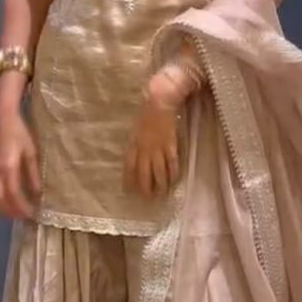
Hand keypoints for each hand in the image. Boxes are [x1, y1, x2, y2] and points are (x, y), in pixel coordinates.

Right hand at [0, 112, 41, 219]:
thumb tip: (38, 193)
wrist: (3, 119)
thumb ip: (34, 173)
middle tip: (25, 219)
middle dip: (12, 211)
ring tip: (16, 214)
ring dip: (3, 208)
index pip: (14, 193)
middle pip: (1, 199)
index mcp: (8, 167)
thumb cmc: (20, 133)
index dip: (22, 206)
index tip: (32, 214)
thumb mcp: (31, 152)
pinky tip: (6, 203)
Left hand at [123, 76, 181, 197]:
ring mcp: (158, 148)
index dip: (129, 180)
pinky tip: (173, 181)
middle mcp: (145, 149)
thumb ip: (135, 144)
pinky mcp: (171, 145)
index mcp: (134, 144)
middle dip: (145, 187)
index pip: (129, 166)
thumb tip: (135, 158)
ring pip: (158, 171)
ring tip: (161, 195)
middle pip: (144, 173)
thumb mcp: (135, 129)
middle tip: (147, 199)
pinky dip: (172, 173)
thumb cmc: (146, 114)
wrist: (159, 102)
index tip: (128, 191)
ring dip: (160, 185)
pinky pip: (171, 163)